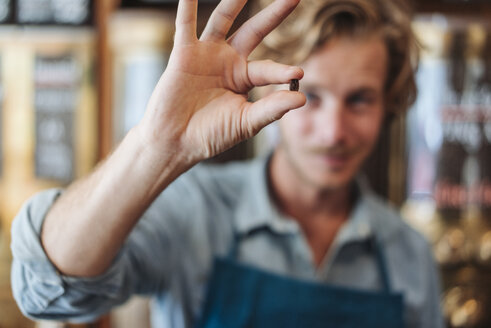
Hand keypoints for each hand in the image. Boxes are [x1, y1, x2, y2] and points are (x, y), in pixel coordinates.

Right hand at [137, 0, 305, 166]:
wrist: (176, 142)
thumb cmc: (210, 135)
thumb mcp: (246, 122)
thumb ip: (272, 109)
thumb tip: (302, 98)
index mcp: (244, 78)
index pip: (268, 69)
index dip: (282, 71)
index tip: (298, 73)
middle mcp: (228, 61)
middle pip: (254, 31)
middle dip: (274, 15)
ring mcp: (206, 54)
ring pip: (223, 20)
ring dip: (234, 2)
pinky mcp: (184, 53)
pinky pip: (186, 25)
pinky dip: (187, 7)